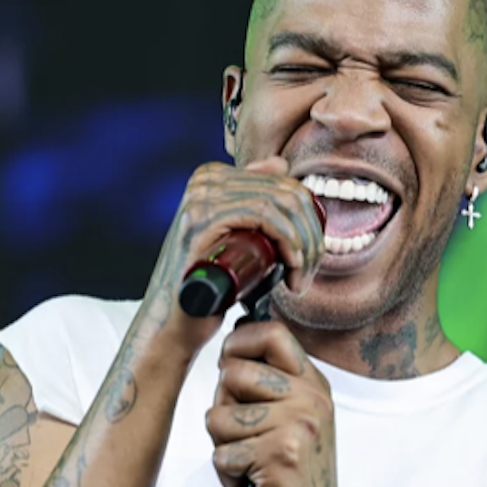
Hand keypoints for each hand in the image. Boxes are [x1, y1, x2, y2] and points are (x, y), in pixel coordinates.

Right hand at [140, 158, 324, 356]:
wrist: (175, 321)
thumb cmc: (209, 286)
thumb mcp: (237, 235)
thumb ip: (252, 200)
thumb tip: (280, 164)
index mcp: (215, 176)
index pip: (285, 183)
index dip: (310, 220)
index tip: (310, 258)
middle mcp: (206, 179)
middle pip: (286, 192)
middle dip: (311, 235)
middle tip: (308, 272)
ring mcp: (202, 195)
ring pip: (281, 204)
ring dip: (304, 245)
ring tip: (300, 278)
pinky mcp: (204, 218)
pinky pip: (265, 216)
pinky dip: (289, 241)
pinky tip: (292, 268)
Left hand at [204, 321, 362, 486]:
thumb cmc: (296, 483)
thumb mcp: (295, 423)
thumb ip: (270, 387)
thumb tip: (229, 351)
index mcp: (315, 385)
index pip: (272, 333)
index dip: (238, 344)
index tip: (231, 367)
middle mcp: (311, 398)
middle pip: (234, 372)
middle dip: (223, 408)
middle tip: (245, 437)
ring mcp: (298, 424)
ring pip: (219, 415)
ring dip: (223, 447)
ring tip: (251, 465)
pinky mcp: (281, 454)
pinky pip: (221, 452)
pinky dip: (227, 476)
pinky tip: (252, 485)